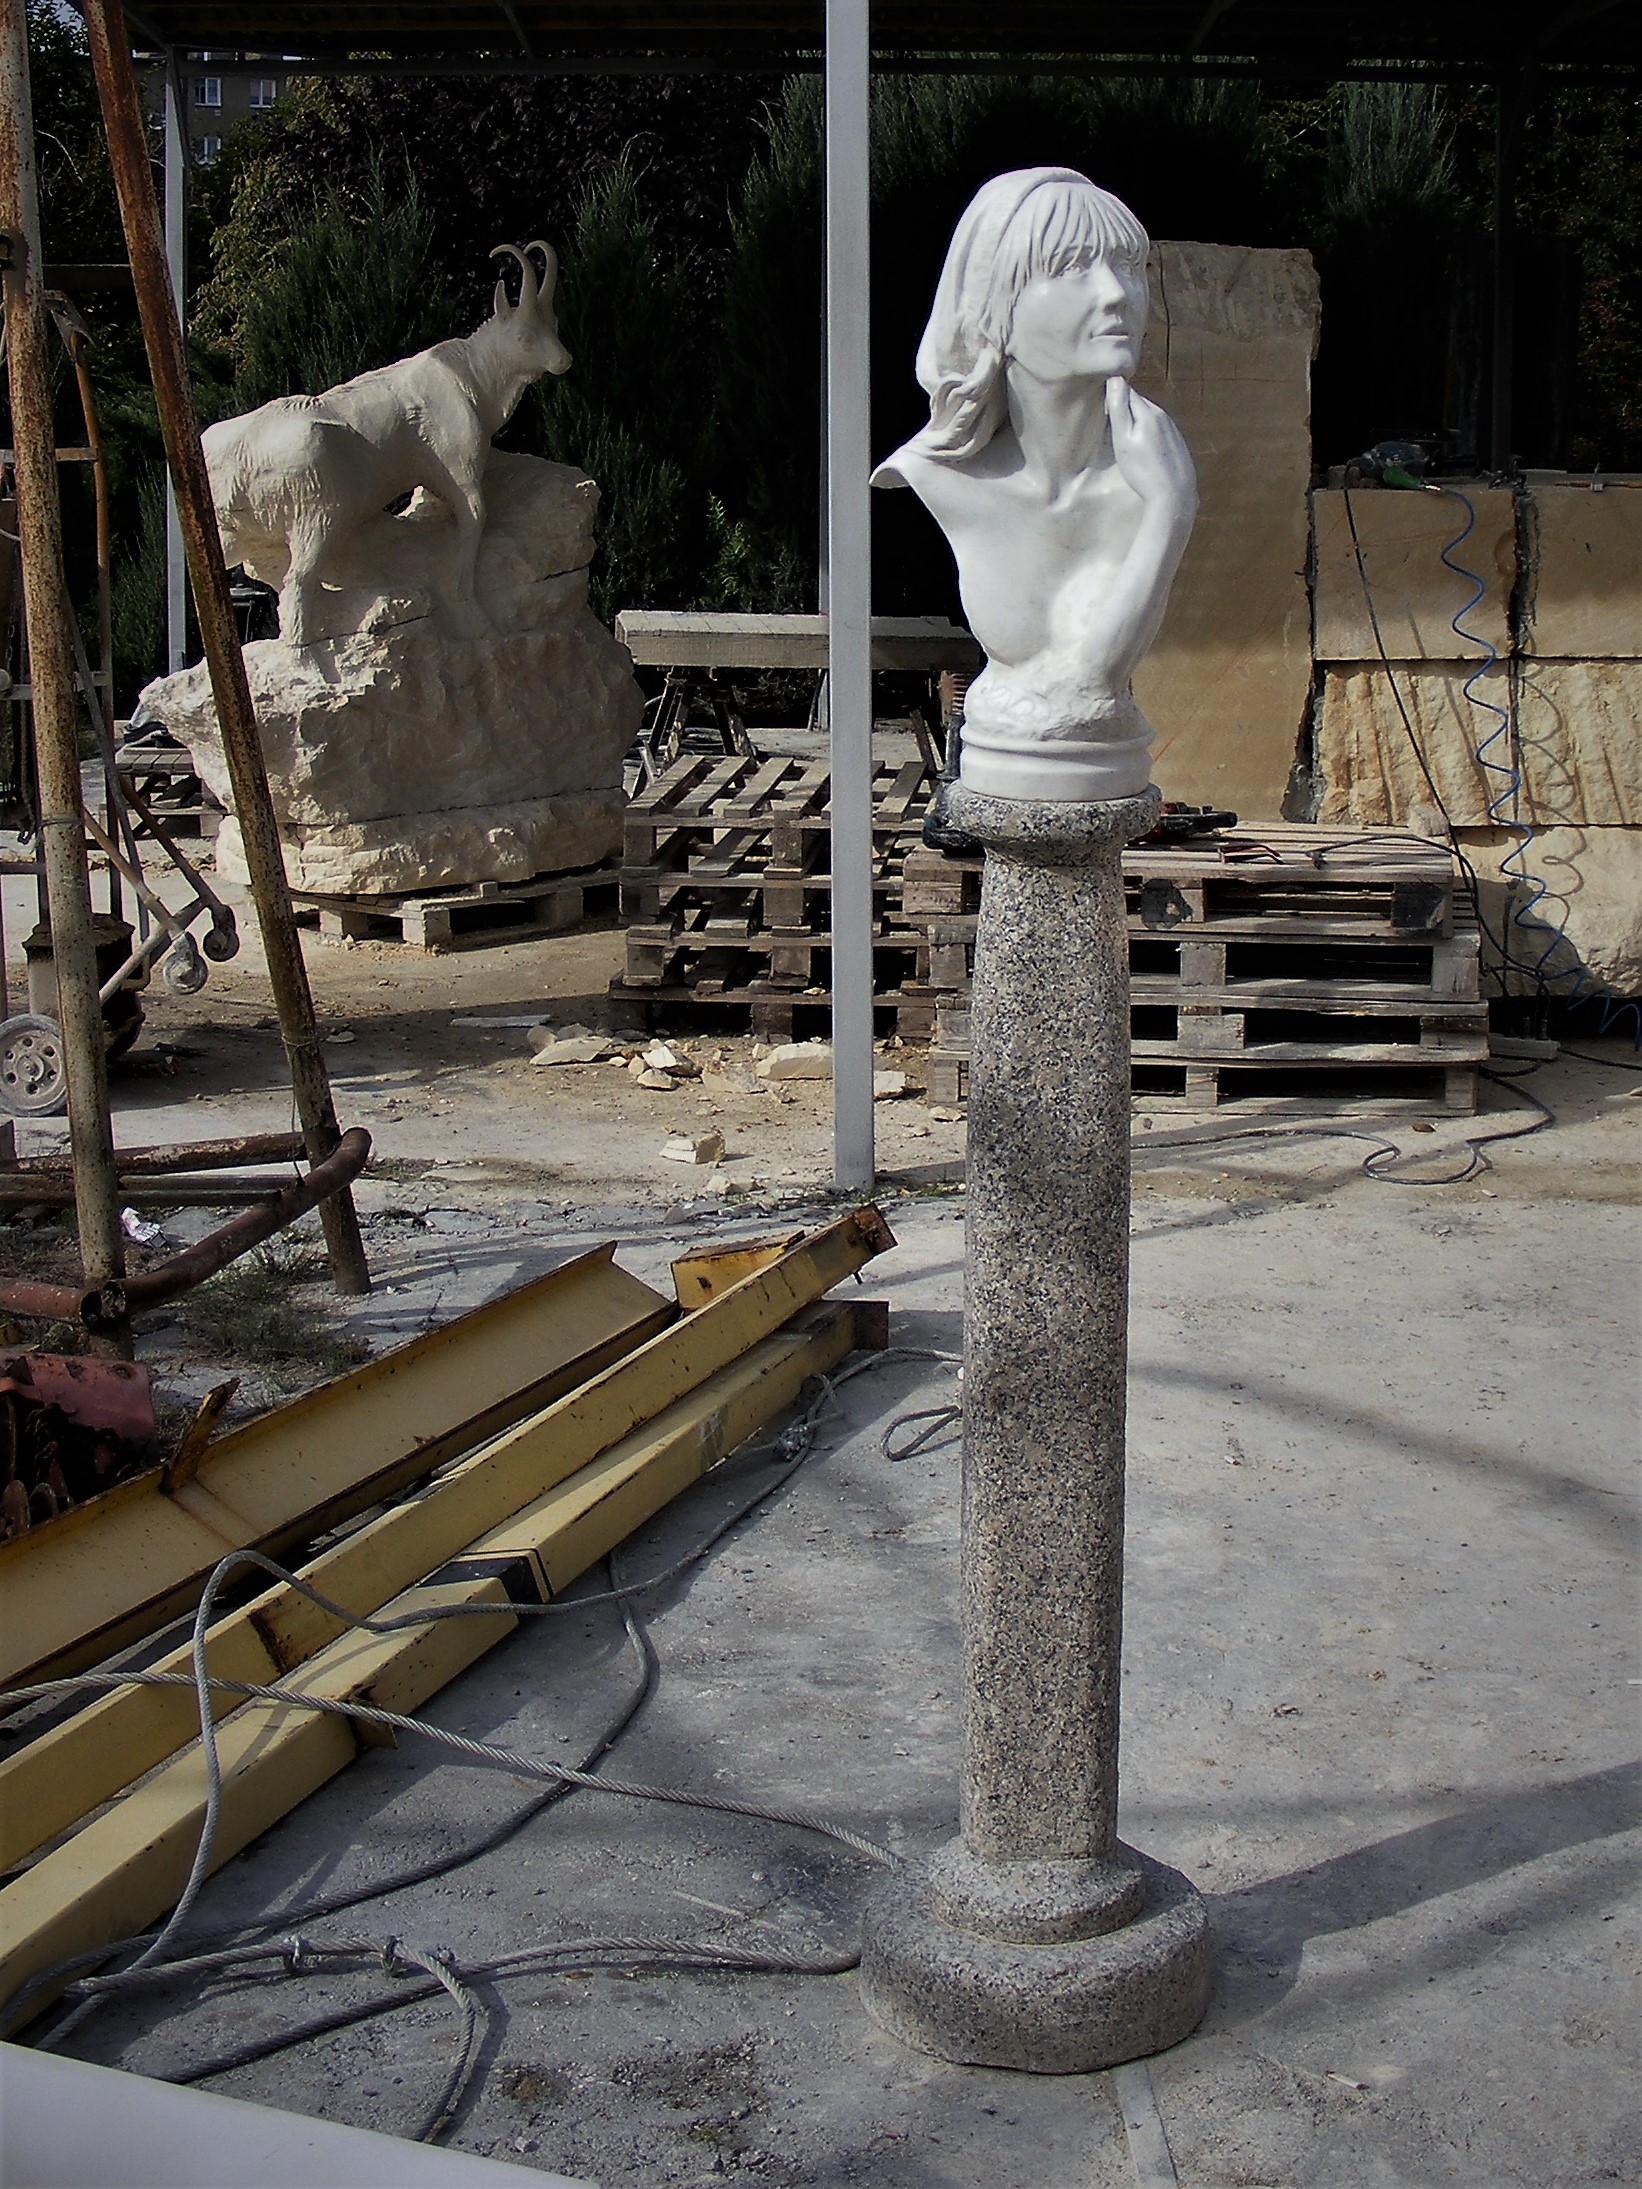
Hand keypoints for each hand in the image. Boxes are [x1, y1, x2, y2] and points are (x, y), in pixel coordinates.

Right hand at [1105, 378, 1196, 527]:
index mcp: (1149, 412)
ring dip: (1138, 423)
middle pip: (1139, 404)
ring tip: (1128, 442)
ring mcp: (1173, 430)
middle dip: (1126, 410)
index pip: (1127, 392)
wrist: (1174, 496)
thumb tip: (1115, 378)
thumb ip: (1119, 409)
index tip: (1103, 409)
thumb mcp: (1123, 440)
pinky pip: (1160, 432)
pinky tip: (1145, 454)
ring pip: (1150, 418)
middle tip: (1112, 427)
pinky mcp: (1178, 444)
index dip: (1113, 397)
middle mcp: (1163, 416)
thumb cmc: (1143, 471)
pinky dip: (1150, 436)